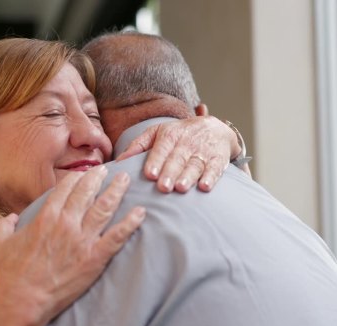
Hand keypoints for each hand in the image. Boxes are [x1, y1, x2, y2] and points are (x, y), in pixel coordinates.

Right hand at [0, 166, 145, 321]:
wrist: (23, 299)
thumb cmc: (10, 273)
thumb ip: (4, 225)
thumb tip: (11, 218)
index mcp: (46, 217)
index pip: (65, 188)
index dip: (76, 177)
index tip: (84, 173)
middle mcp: (66, 223)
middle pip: (88, 192)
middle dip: (99, 177)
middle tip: (107, 170)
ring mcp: (83, 240)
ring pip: (105, 208)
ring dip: (117, 191)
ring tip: (126, 180)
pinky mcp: (95, 258)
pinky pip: (118, 236)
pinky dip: (131, 222)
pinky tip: (141, 212)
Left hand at [115, 116, 241, 192]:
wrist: (215, 128)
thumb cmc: (179, 135)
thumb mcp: (157, 133)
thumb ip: (137, 146)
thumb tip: (118, 161)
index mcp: (169, 135)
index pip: (161, 149)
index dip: (156, 161)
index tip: (149, 174)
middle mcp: (186, 142)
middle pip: (177, 159)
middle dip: (170, 172)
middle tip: (163, 187)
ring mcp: (203, 150)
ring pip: (195, 164)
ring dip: (188, 176)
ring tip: (181, 187)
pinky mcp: (218, 158)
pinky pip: (215, 168)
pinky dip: (211, 177)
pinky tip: (204, 187)